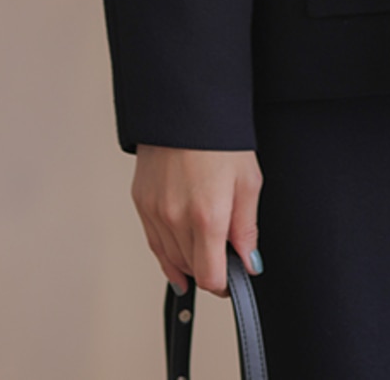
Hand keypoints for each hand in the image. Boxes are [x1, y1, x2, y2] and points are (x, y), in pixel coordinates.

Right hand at [131, 146, 262, 294]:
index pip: (209, 277)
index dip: (223, 284)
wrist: (186, 106)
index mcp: (207, 216)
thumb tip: (248, 263)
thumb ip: (246, 228)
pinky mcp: (141, 202)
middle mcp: (176, 219)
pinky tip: (180, 246)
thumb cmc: (220, 138)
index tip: (231, 278)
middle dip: (208, 266)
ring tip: (205, 244)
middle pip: (190, 269)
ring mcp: (155, 212)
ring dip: (188, 259)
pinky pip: (154, 241)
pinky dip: (168, 248)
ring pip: (170, 259)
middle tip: (224, 252)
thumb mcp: (248, 181)